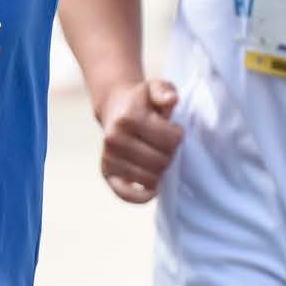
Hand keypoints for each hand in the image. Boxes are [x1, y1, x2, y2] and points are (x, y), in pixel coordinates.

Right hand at [94, 78, 183, 203]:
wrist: (115, 107)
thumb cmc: (142, 100)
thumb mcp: (155, 88)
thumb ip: (165, 91)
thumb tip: (170, 101)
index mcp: (128, 118)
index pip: (171, 140)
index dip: (178, 136)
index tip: (173, 130)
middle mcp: (115, 139)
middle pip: (162, 162)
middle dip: (171, 154)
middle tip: (167, 146)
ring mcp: (109, 158)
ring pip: (150, 179)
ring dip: (161, 172)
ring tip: (158, 157)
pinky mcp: (107, 173)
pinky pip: (126, 194)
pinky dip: (142, 196)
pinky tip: (153, 189)